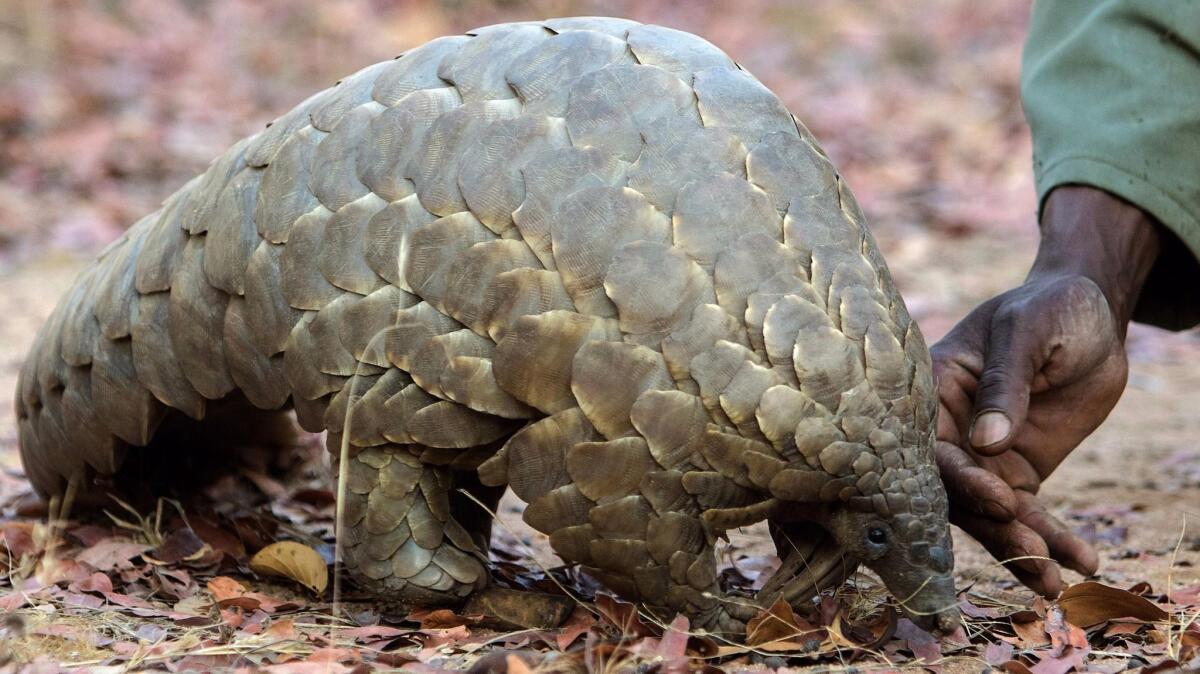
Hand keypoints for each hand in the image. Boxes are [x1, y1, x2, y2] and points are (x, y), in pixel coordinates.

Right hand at [931, 186, 1161, 595]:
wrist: (1090, 316)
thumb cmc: (1048, 308)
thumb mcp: (1025, 332)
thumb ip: (1004, 383)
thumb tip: (987, 441)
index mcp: (932, 392)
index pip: (930, 446)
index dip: (958, 478)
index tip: (999, 499)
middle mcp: (948, 431)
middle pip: (956, 491)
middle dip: (992, 526)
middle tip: (1030, 552)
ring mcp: (981, 458)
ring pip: (990, 514)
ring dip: (1021, 548)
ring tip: (1054, 581)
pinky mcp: (1016, 473)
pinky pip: (1028, 515)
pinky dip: (1053, 541)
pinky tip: (1080, 564)